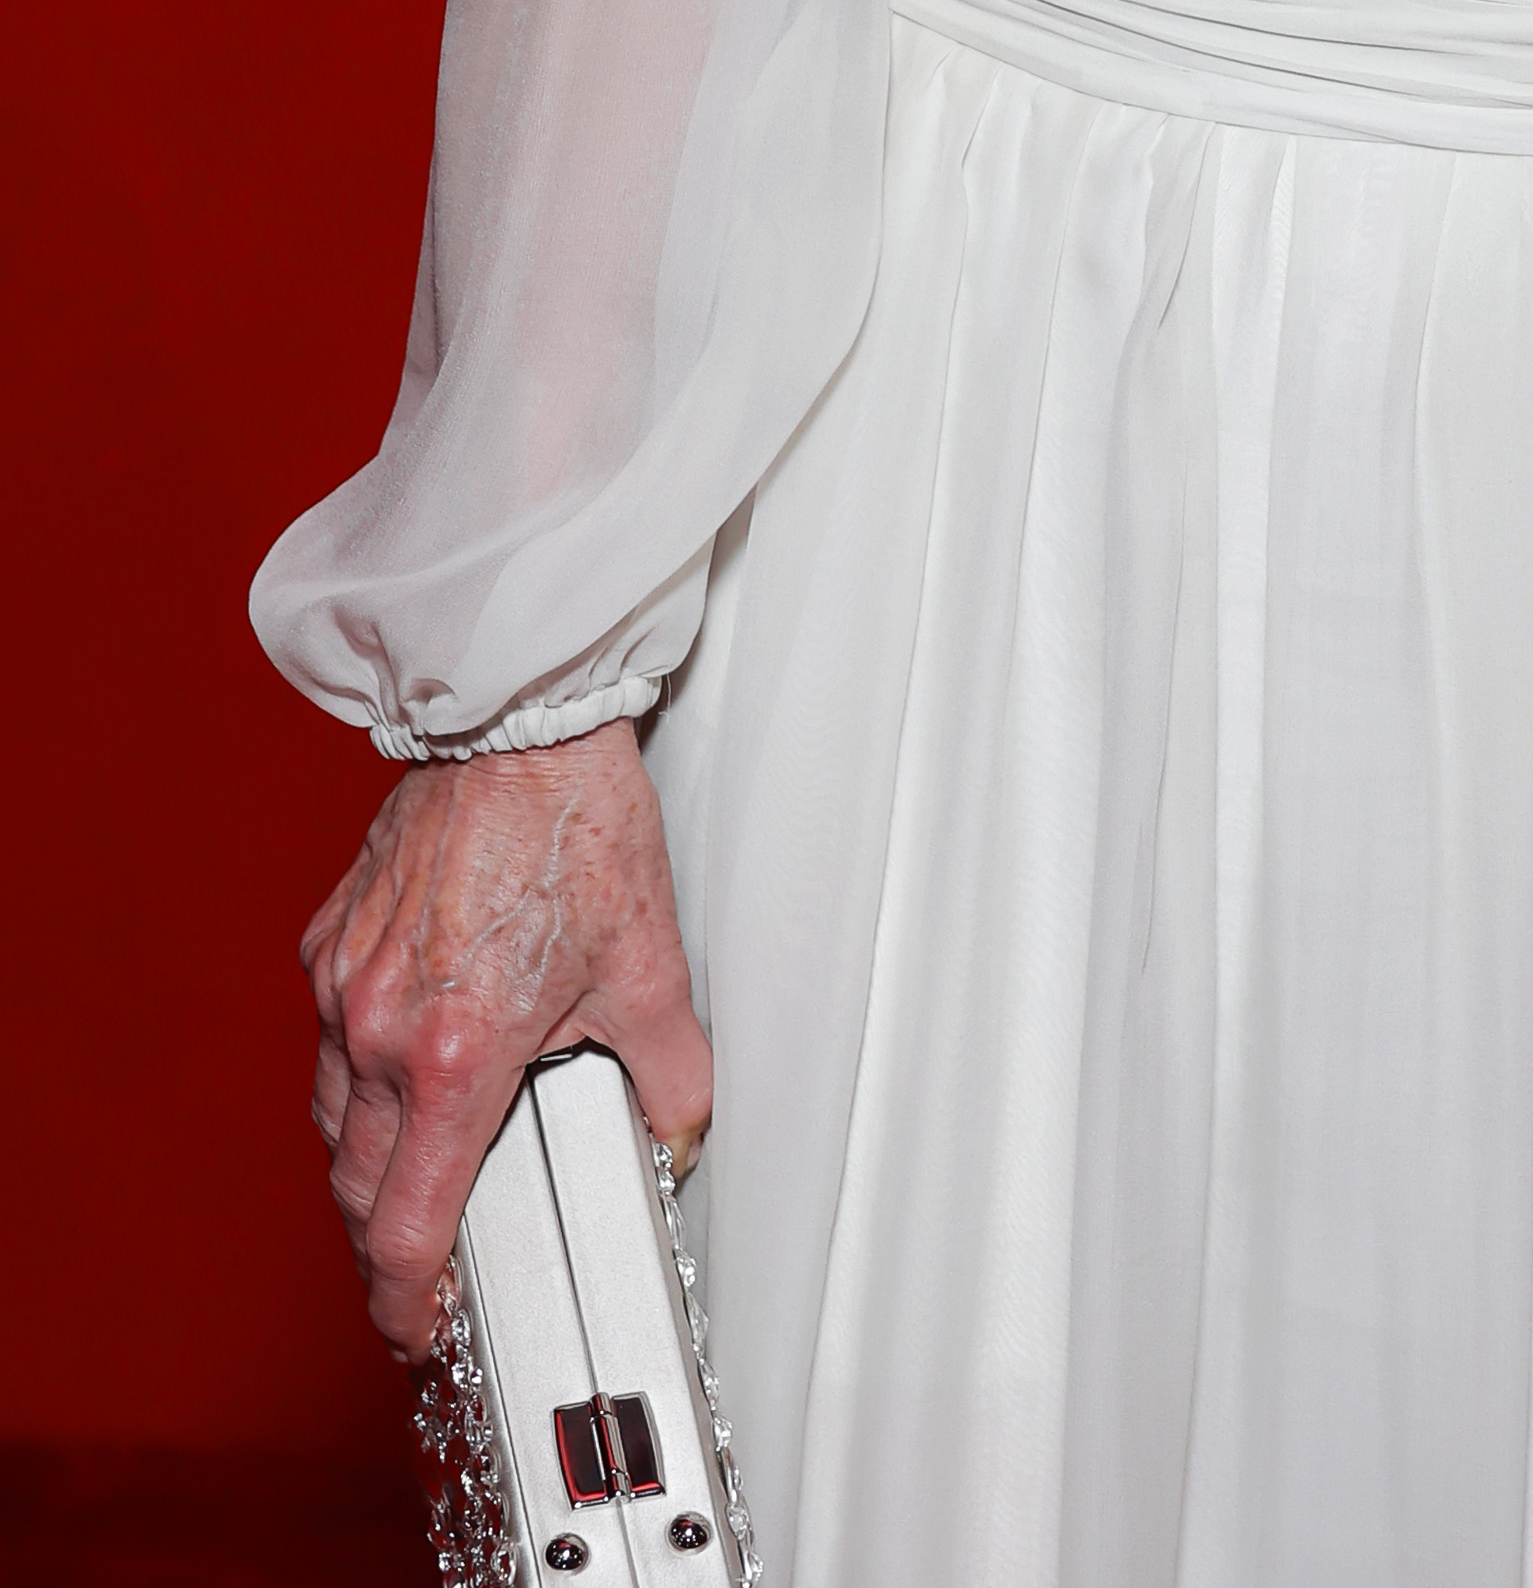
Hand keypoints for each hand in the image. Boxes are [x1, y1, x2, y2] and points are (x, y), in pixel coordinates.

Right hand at [301, 717, 712, 1358]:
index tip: (420, 1331)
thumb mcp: (649, 964)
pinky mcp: (331, 943)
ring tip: (424, 1172)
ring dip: (371, 1166)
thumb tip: (681, 1134)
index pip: (405, 1227)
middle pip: (359, 1191)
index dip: (406, 1303)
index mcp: (455, 1055)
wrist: (518, 723)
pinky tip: (406, 1064)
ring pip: (334, 1122)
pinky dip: (358, 1079)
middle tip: (430, 1270)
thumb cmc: (575, 825)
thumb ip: (671, 1072)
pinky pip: (330, 1045)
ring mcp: (345, 986)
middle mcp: (380, 1030)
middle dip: (390, 1246)